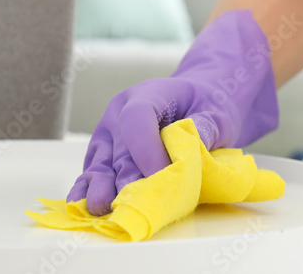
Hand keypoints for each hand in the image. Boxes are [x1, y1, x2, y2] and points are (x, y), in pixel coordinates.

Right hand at [67, 9, 278, 214]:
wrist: (197, 103)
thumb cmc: (206, 105)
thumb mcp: (217, 111)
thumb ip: (206, 127)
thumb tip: (192, 148)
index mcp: (147, 94)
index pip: (137, 117)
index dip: (146, 149)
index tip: (162, 175)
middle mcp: (119, 112)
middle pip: (119, 147)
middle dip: (128, 178)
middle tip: (139, 203)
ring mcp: (108, 134)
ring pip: (100, 162)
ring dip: (103, 188)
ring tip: (106, 209)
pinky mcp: (103, 156)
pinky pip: (92, 173)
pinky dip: (90, 191)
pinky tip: (85, 207)